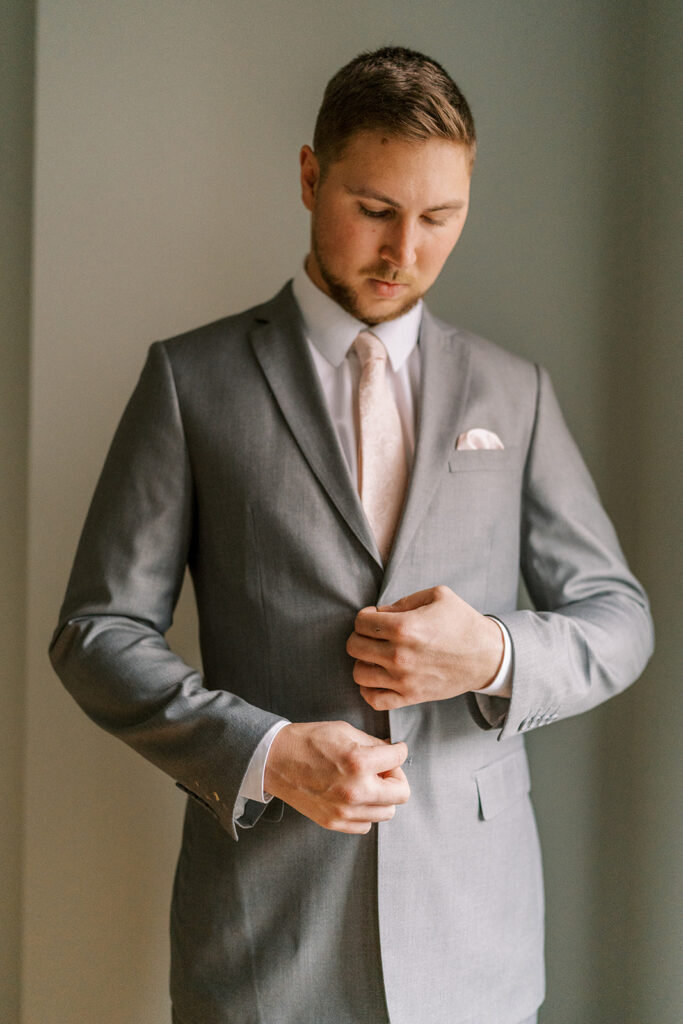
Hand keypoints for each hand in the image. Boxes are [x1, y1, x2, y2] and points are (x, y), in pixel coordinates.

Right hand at [264, 721, 409, 833]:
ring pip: (386, 812)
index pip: (399, 759)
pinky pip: (366, 824)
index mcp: (360, 762)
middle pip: (401, 794)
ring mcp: (344, 811)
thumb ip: (373, 744)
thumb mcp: (345, 731)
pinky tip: (355, 797)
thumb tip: (391, 752)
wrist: (275, 759)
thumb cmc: (308, 741)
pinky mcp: (334, 822)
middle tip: (384, 769)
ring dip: (382, 796)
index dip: (399, 751)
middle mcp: (355, 790)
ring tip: (368, 783)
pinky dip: (366, 811)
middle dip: (396, 777)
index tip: (395, 750)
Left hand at [346, 585, 503, 710]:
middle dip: (360, 637)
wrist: (487, 656)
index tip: (375, 617)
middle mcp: (399, 655)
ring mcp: (403, 679)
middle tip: (374, 635)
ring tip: (376, 656)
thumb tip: (380, 613)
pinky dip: (369, 690)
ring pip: (359, 674)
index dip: (364, 616)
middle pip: (354, 647)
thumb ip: (403, 601)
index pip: (360, 622)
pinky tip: (378, 678)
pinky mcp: (410, 697)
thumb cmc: (462, 622)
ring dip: (363, 662)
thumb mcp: (437, 596)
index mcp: (404, 627)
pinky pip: (373, 700)